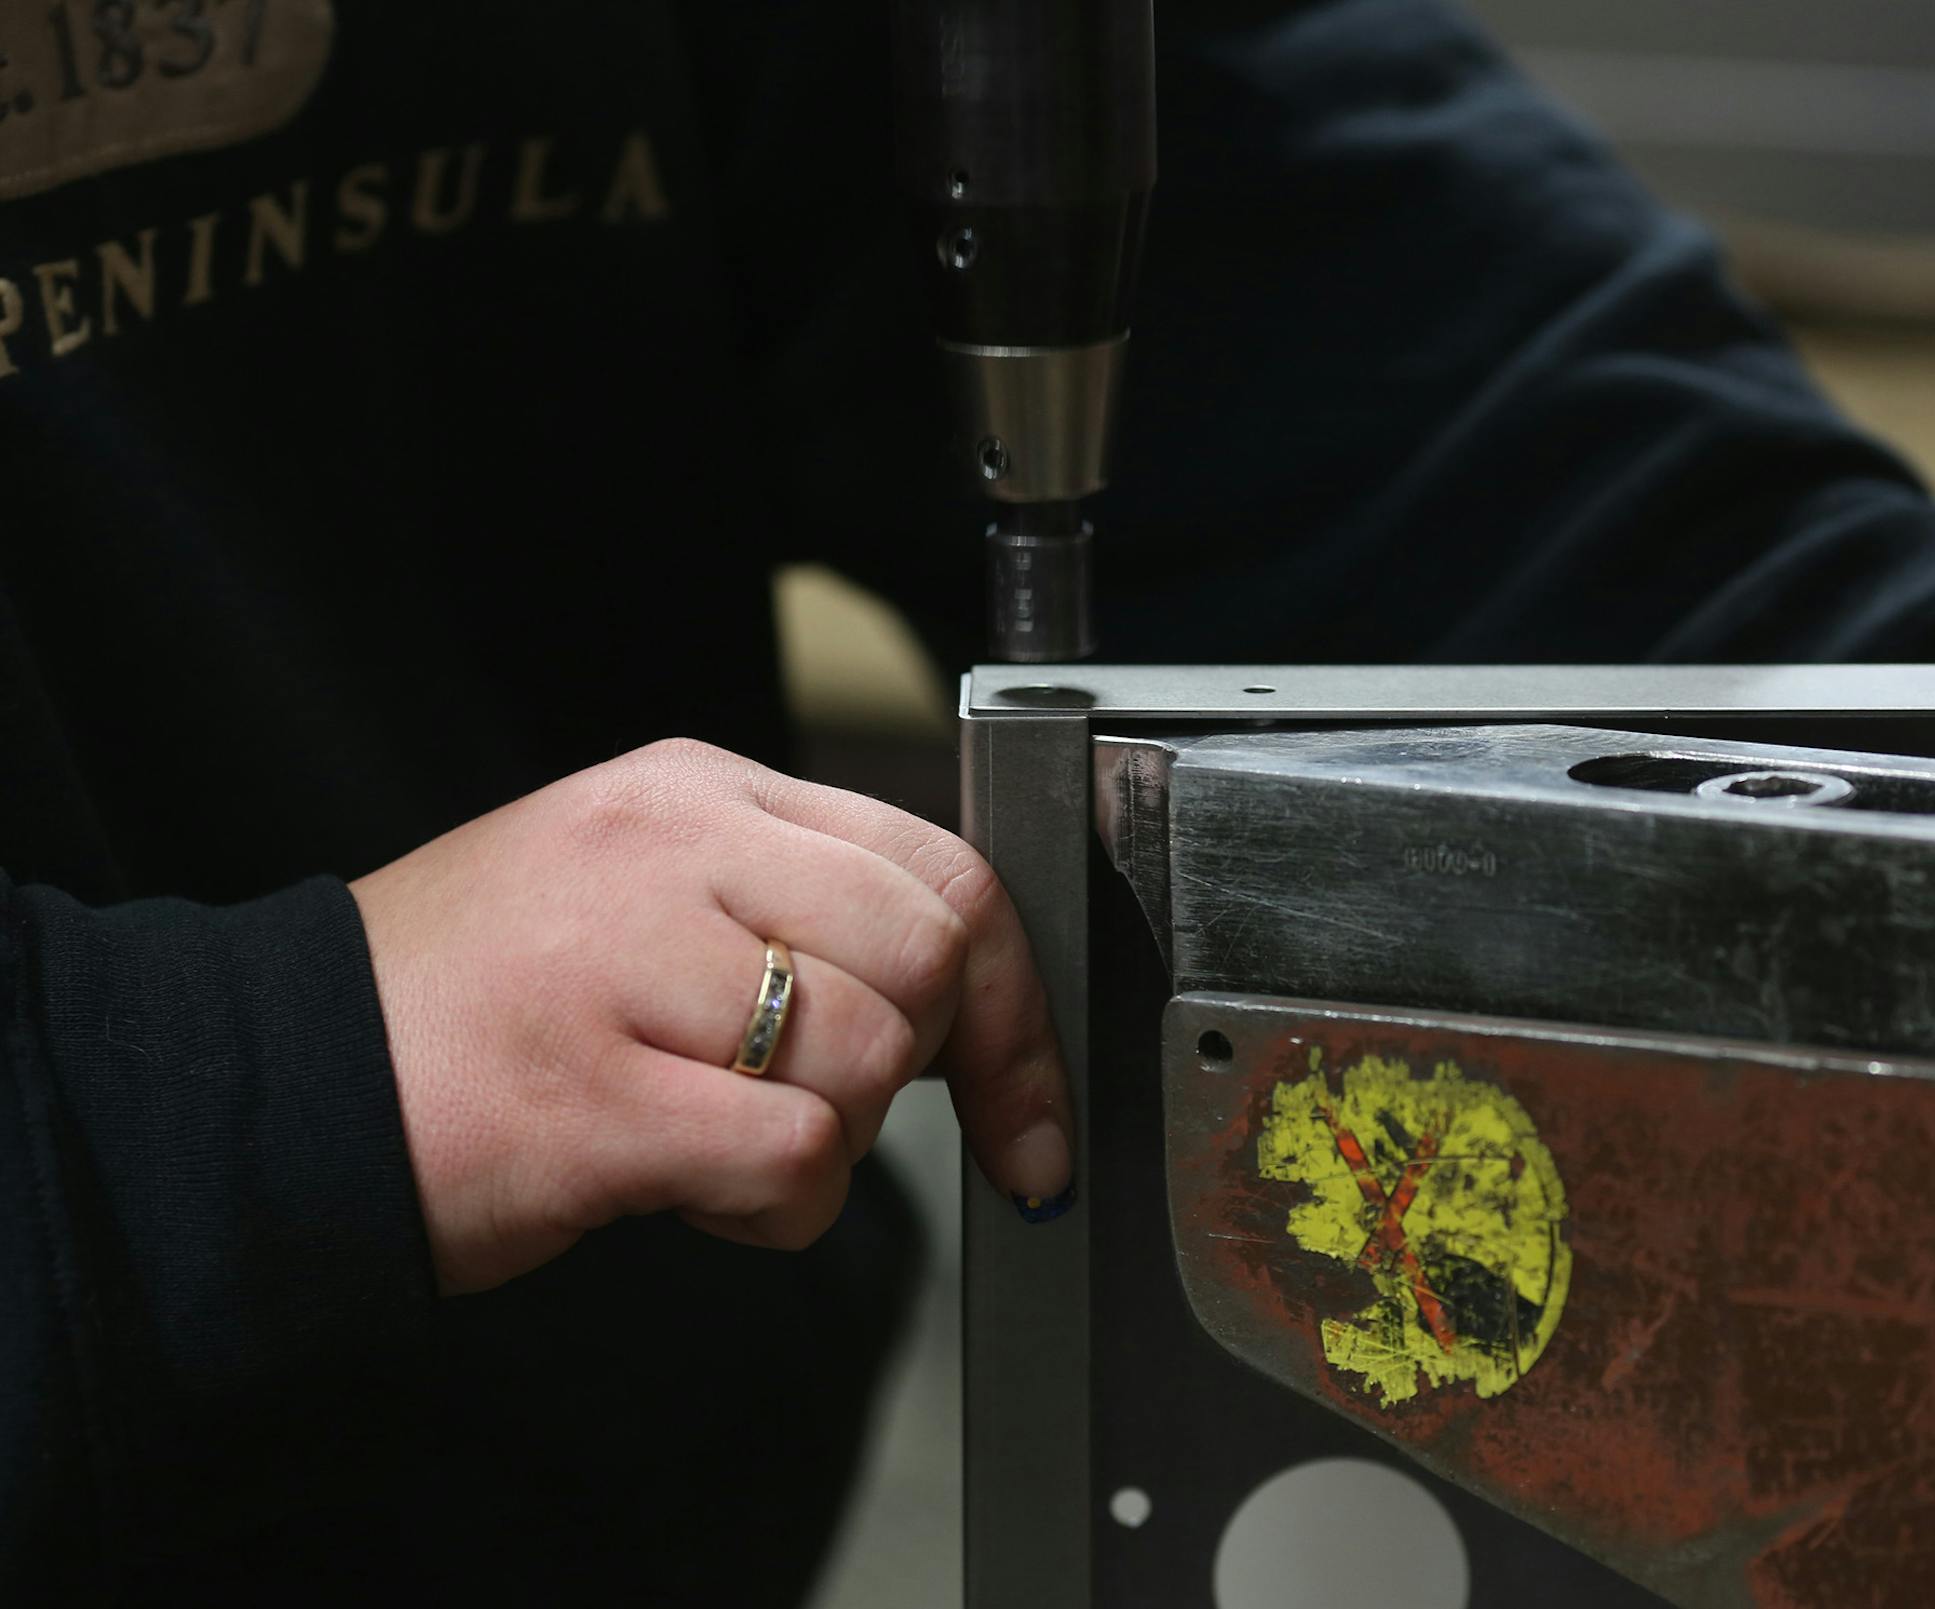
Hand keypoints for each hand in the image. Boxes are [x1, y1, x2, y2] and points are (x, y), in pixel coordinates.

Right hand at [350, 739, 1071, 1293]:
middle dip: (913, 1069)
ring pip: (866, 1058)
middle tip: (813, 1109)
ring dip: (824, 1145)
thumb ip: (789, 909)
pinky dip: (772, 1209)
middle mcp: (667, 853)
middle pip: (923, 955)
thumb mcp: (639, 897)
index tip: (1025, 1098)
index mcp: (694, 793)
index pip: (937, 865)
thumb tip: (959, 995)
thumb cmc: (476, 1005)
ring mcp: (624, 966)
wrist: (275, 1081)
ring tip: (712, 1143)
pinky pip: (792, 1157)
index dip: (1010, 997)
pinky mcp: (593, 1098)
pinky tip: (684, 1191)